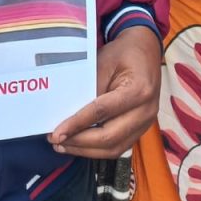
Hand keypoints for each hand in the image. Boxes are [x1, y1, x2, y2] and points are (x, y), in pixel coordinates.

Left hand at [47, 26, 161, 157]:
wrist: (146, 50)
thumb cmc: (123, 53)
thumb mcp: (103, 62)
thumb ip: (89, 87)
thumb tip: (67, 113)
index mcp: (139, 90)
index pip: (102, 112)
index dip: (77, 124)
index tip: (56, 132)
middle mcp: (146, 111)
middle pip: (109, 137)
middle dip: (79, 142)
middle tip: (55, 140)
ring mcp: (146, 123)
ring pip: (114, 148)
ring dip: (86, 150)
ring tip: (63, 145)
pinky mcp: (141, 129)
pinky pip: (119, 147)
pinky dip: (97, 149)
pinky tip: (79, 144)